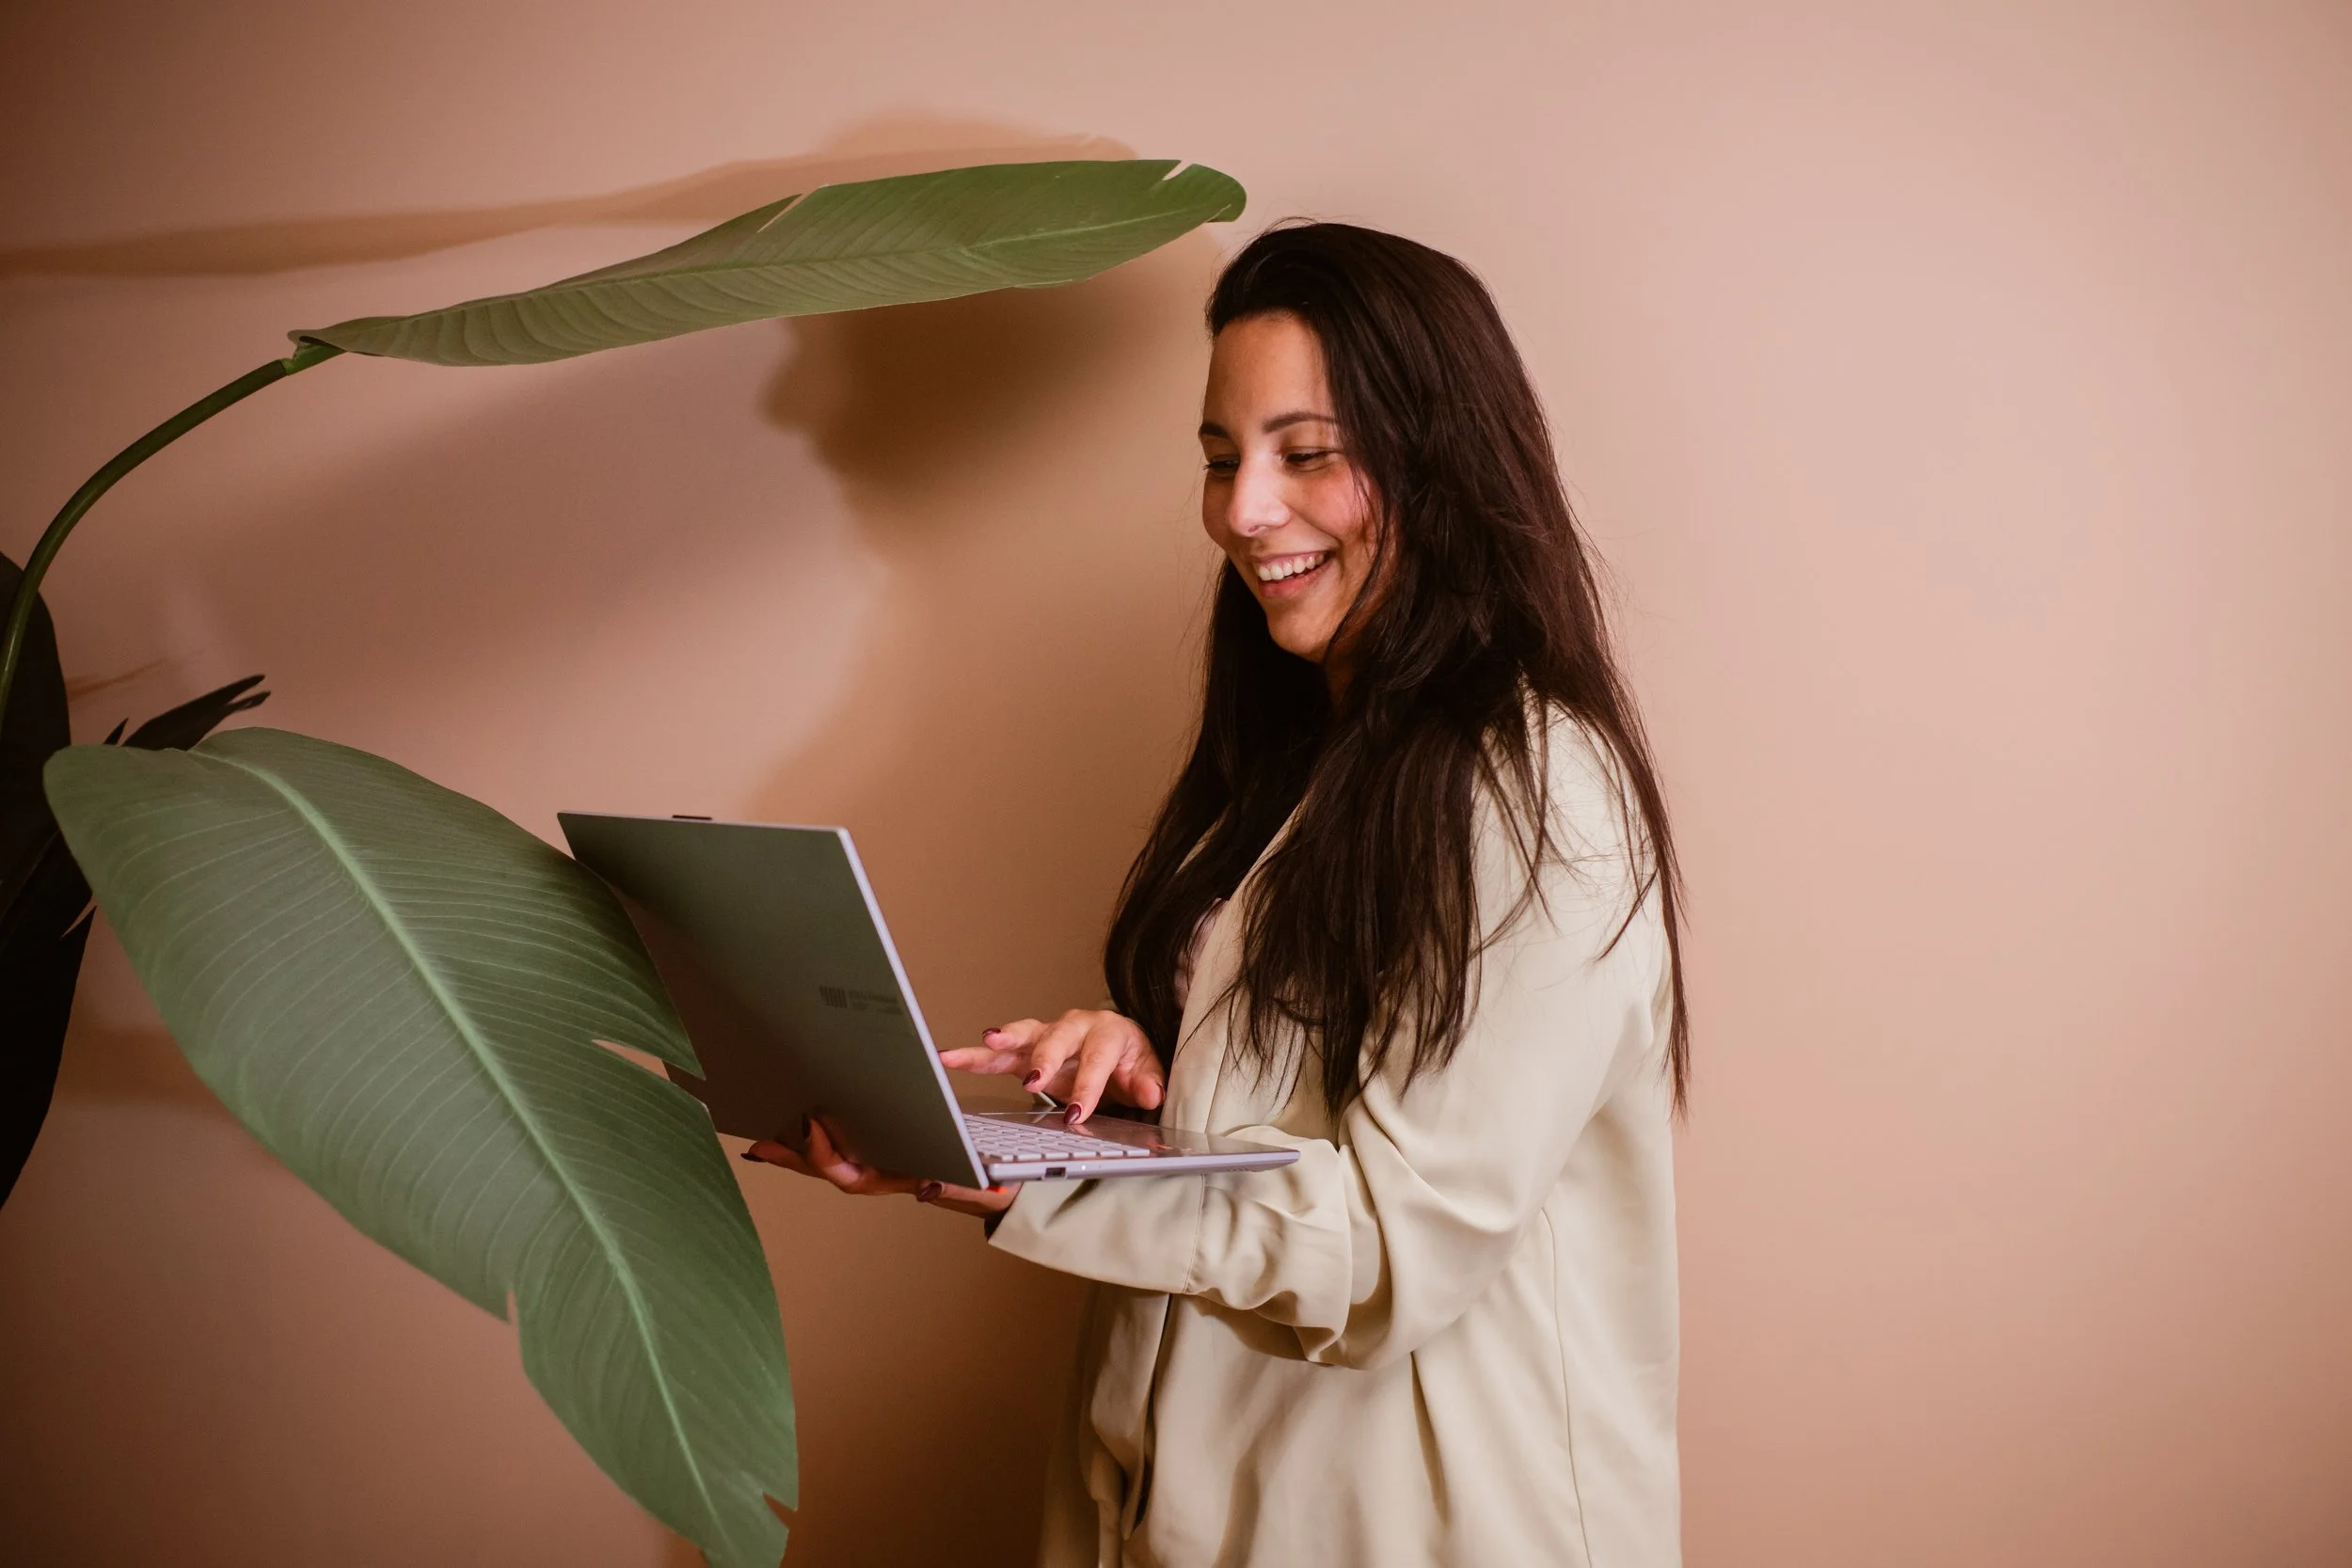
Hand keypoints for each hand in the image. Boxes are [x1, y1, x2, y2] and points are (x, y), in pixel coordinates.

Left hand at [741, 1116, 1013, 1218]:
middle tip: (756, 1140)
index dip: (823, 1154)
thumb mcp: (981, 1186)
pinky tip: (798, 1116)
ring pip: (826, 1156)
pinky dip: (815, 1132)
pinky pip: (840, 1142)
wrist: (1000, 1187)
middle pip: (824, 1167)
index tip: (809, 1124)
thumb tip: (926, 1189)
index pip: (848, 1175)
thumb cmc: (988, 1185)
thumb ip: (956, 1188)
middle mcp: (878, 1173)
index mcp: (895, 1182)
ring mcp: (876, 1162)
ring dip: (794, 1144)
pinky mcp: (880, 1147)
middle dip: (789, 1154)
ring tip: (764, 1124)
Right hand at [938, 1009, 1165, 1124]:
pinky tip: (951, 1057)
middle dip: (1045, 1060)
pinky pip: (1000, 1052)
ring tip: (986, 1042)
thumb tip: (1151, 1093)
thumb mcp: (1145, 1072)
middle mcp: (1075, 1027)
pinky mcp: (1028, 1049)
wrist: (1118, 1050)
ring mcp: (1048, 1035)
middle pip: (1058, 1039)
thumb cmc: (1129, 1061)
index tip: (1076, 1111)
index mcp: (1107, 1032)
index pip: (1098, 1058)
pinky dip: (976, 1055)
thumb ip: (1147, 1083)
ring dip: (1005, 1040)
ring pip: (1024, 1034)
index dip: (1087, 1085)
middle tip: (1033, 1082)